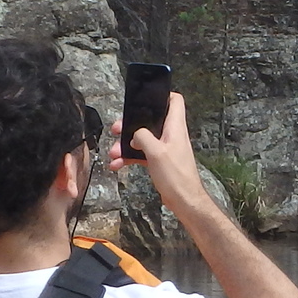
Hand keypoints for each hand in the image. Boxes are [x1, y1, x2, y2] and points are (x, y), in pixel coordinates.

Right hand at [111, 91, 211, 213]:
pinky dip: (129, 158)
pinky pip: (141, 154)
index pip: (174, 101)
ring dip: (125, 145)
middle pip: (150, 121)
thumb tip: (136, 134)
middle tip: (115, 130)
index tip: (143, 99)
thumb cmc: (174, 175)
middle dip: (130, 125)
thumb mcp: (156, 152)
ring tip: (113, 153)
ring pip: (142, 139)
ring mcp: (165, 149)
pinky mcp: (160, 161)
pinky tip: (116, 165)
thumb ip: (143, 136)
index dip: (161, 96)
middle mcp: (171, 135)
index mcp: (175, 128)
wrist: (184, 200)